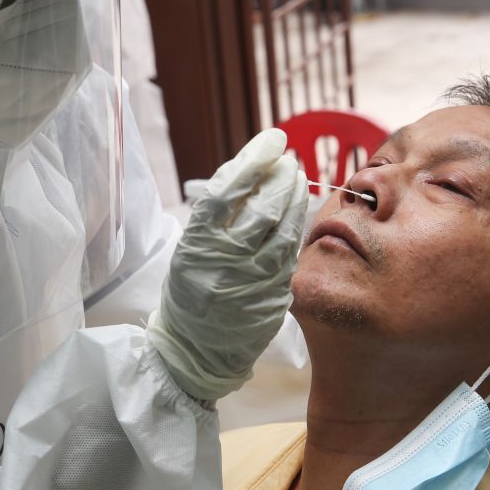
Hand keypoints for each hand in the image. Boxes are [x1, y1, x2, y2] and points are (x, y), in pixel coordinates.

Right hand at [148, 129, 307, 400]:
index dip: (253, 161)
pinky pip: (291, 252)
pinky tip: (299, 211)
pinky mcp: (273, 295)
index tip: (272, 140)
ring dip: (295, 198)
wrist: (196, 349)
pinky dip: (297, 227)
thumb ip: (217, 213)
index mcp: (197, 245)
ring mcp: (253, 280)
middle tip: (287, 159)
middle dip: (280, 176)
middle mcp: (226, 261)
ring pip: (284, 228)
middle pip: (263, 206)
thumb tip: (250, 168)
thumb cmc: (190, 289)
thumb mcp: (190, 247)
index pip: (227, 191)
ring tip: (296, 178)